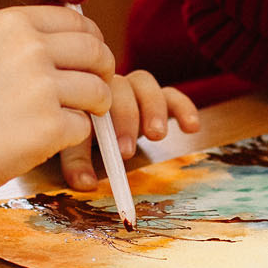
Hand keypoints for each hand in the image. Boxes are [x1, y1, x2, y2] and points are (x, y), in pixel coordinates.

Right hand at [0, 4, 113, 199]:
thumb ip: (24, 41)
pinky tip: (44, 141)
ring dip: (93, 107)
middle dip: (102, 72)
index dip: (91, 41)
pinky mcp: (48, 126)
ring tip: (69, 118)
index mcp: (12, 24)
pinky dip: (71, 137)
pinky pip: (83, 127)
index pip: (77, 20)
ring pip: (98, 89)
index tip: (87, 61)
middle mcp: (29, 48)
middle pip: (96, 50)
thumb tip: (82, 39)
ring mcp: (40, 86)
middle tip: (94, 92)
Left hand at [59, 70, 201, 191]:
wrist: (97, 132)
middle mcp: (109, 85)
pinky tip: (192, 128)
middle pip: (121, 87)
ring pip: (145, 84)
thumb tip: (85, 183)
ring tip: (157, 136)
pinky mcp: (158, 96)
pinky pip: (172, 95)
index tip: (118, 151)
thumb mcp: (75, 148)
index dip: (106, 121)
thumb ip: (76, 161)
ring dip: (153, 109)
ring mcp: (134, 89)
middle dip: (127, 119)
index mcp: (86, 94)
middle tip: (129, 151)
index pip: (94, 95)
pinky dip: (183, 107)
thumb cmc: (83, 137)